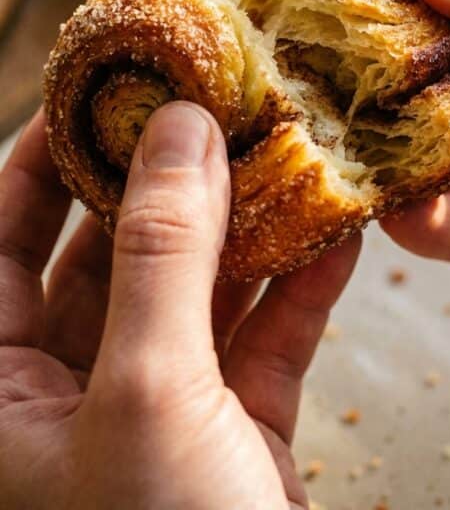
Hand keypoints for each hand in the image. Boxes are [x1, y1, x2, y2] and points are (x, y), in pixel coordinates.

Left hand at [0, 103, 359, 508]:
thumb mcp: (148, 394)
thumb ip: (162, 255)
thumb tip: (179, 129)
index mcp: (6, 397)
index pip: (3, 250)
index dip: (41, 167)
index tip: (92, 96)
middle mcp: (75, 400)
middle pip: (113, 260)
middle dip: (165, 186)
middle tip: (205, 108)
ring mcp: (161, 418)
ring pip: (197, 295)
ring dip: (245, 230)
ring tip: (281, 150)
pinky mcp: (237, 437)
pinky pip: (263, 341)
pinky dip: (298, 290)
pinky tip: (333, 234)